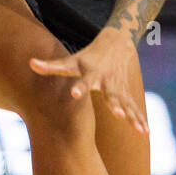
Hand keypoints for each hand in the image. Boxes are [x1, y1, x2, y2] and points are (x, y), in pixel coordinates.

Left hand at [29, 27, 147, 133]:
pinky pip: (134, 107)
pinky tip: (145, 131)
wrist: (117, 43)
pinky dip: (140, 118)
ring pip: (126, 103)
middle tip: (118, 114)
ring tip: (137, 128)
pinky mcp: (126, 93)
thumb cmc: (87, 56)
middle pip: (111, 94)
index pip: (83, 81)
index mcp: (92, 74)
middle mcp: (107, 81)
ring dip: (132, 115)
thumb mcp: (71, 61)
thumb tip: (30, 63)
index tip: (75, 94)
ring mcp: (119, 88)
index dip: (79, 87)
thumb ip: (52, 66)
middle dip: (115, 104)